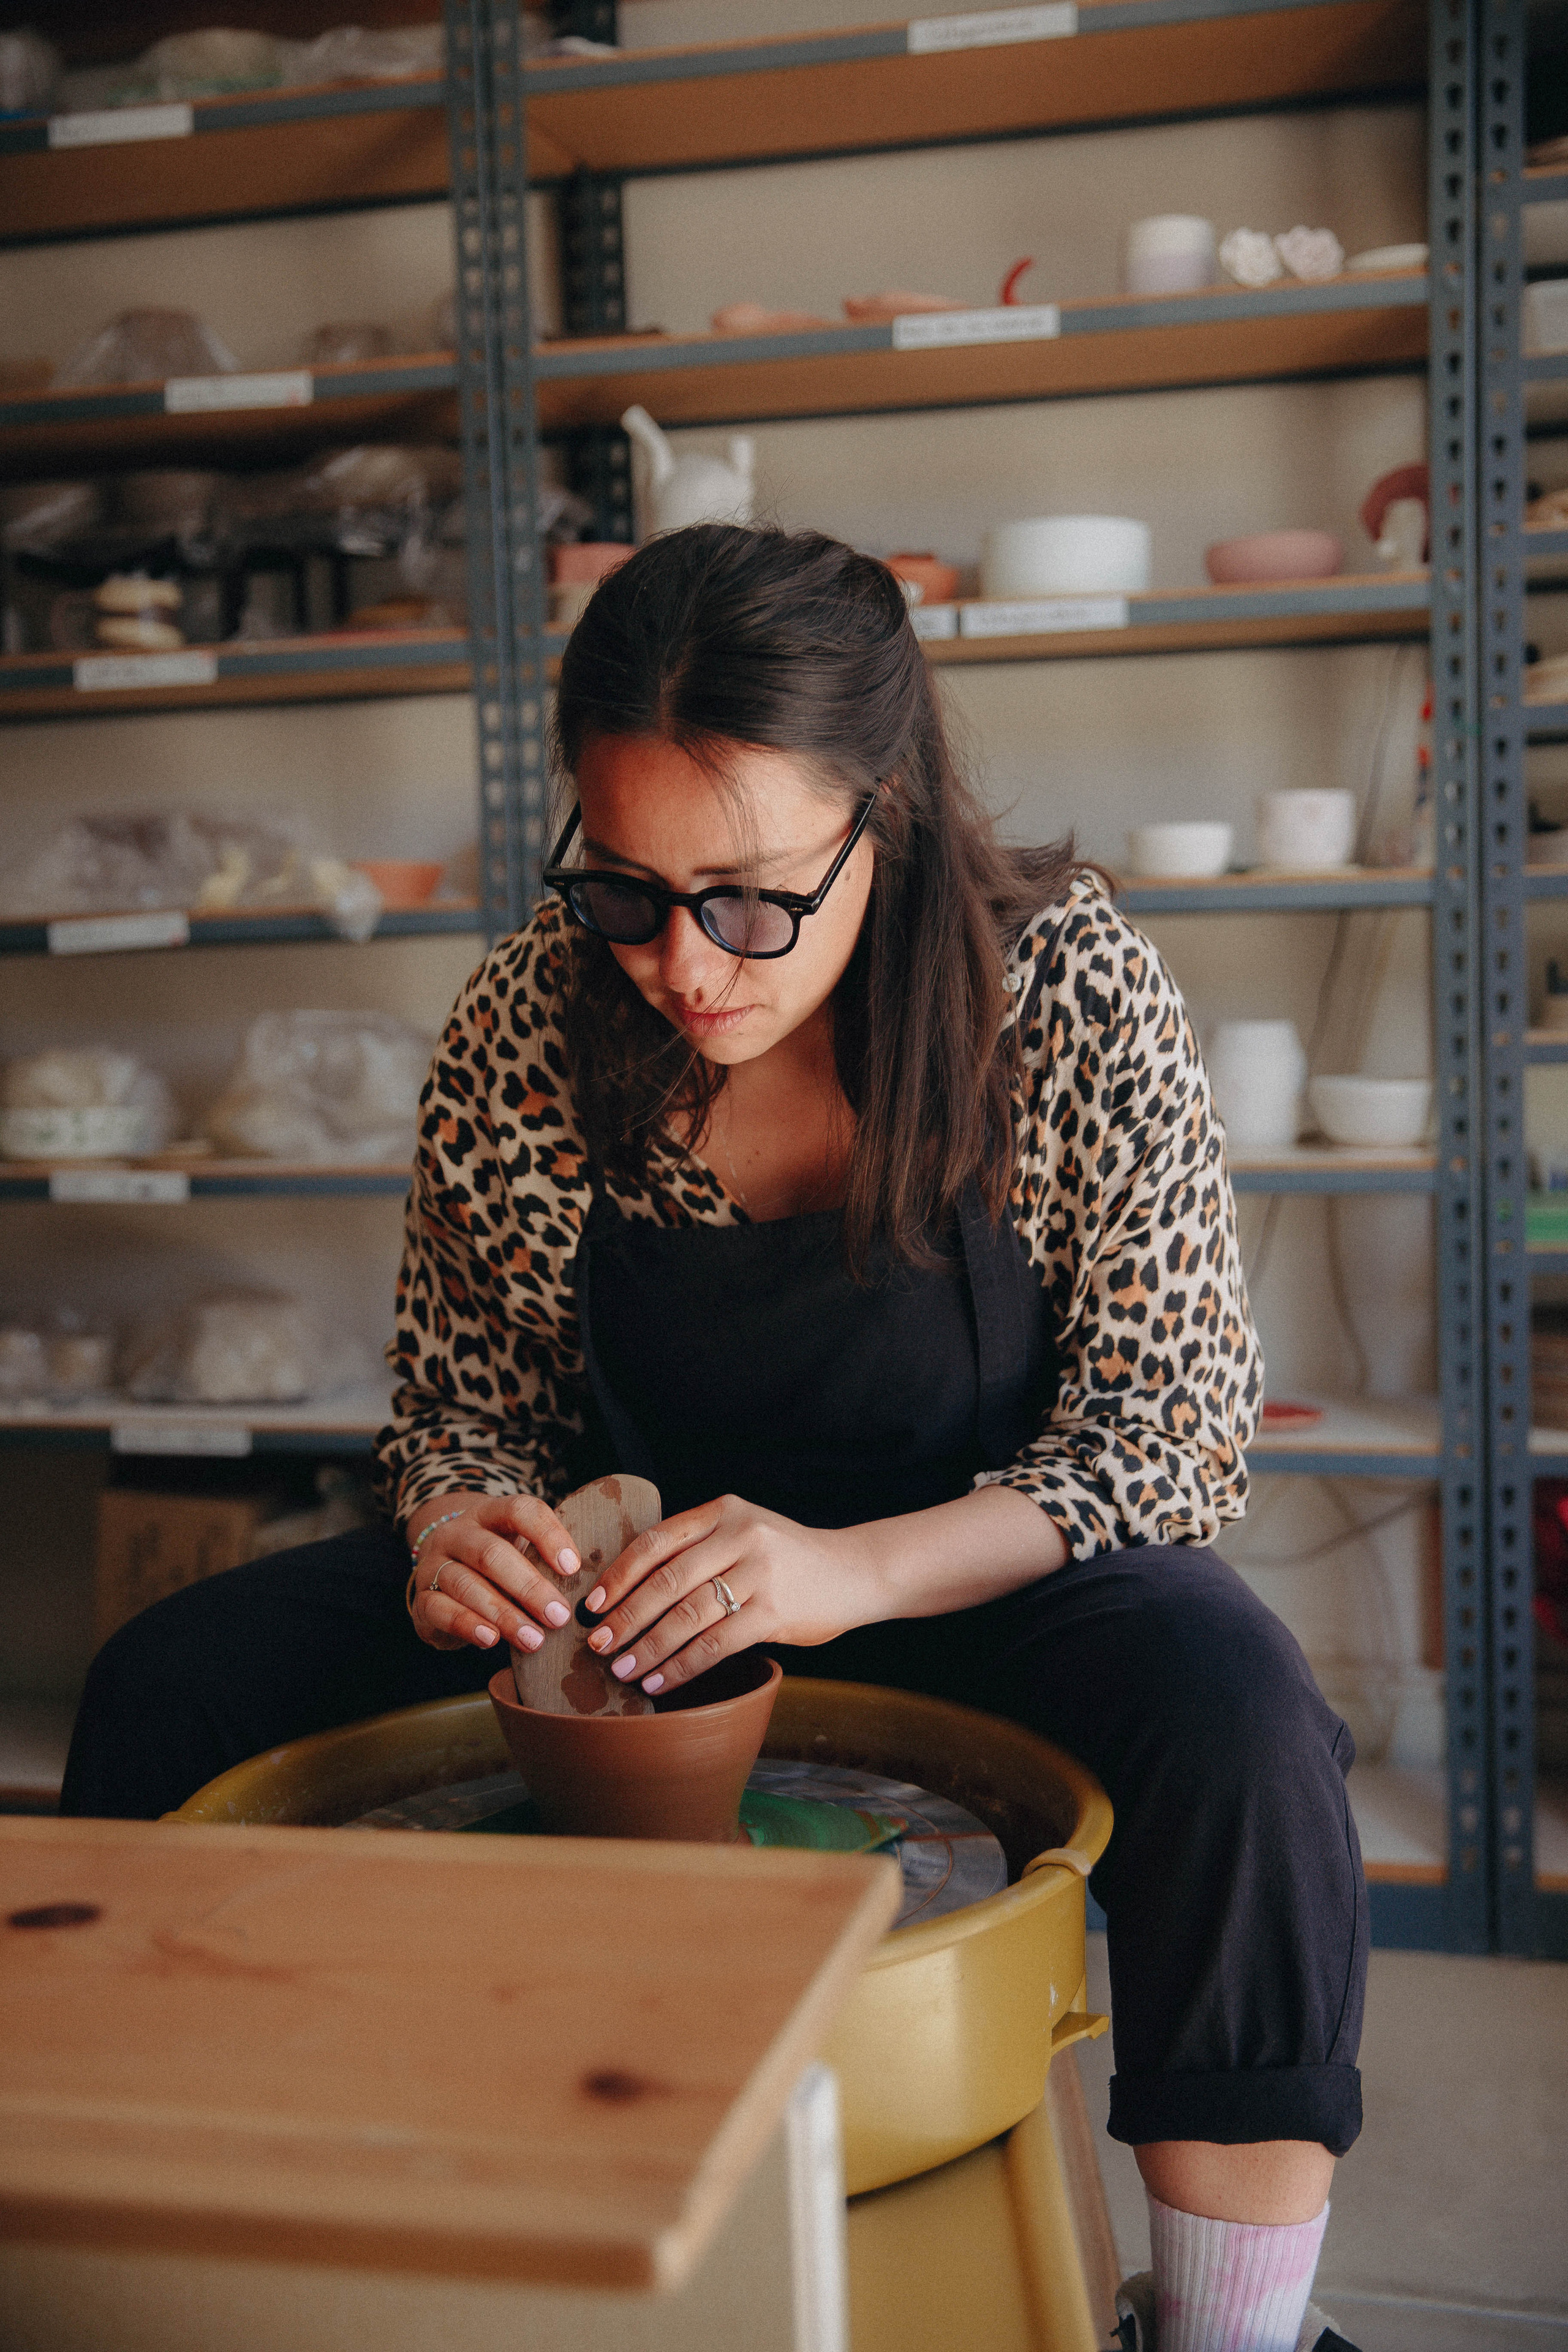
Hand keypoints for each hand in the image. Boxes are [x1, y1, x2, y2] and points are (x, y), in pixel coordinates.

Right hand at [407, 1493, 582, 1653]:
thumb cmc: (496, 1568)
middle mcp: (458, 1534)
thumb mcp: (519, 1553)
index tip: (573, 1568)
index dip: (547, 1535)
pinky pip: (441, 1609)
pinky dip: (468, 1625)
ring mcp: (434, 1564)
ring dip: (504, 1614)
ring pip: (466, 1584)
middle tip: (559, 1616)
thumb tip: (591, 1593)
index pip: (519, 1510)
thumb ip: (545, 1562)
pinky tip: (492, 1640)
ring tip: (535, 1639)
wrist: (442, 1580)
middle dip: (530, 1587)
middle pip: (492, 1553)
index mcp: (489, 1514)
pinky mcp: (422, 1599)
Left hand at [576, 1494, 879, 1695]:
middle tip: (598, 1643)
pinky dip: (682, 1665)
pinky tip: (660, 1680)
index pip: (657, 1540)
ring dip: (648, 1647)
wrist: (855, 1572)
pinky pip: (716, 1643)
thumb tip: (631, 1590)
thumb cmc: (788, 1559)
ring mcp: (759, 1573)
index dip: (619, 1574)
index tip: (593, 1603)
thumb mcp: (746, 1533)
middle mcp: (740, 1536)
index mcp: (724, 1512)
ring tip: (622, 1669)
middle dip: (625, 1616)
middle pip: (666, 1581)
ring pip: (687, 1616)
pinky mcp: (774, 1611)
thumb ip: (700, 1548)